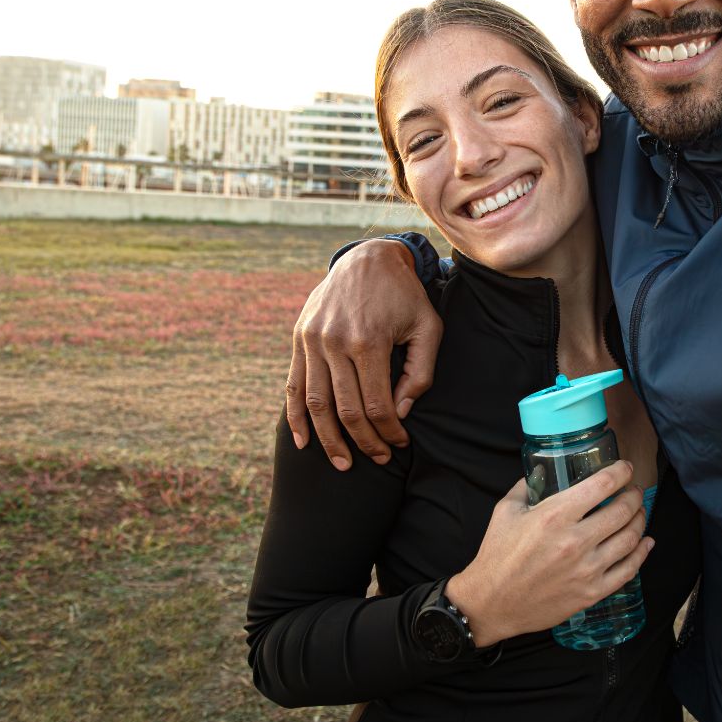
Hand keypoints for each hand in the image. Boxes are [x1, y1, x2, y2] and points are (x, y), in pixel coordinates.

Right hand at [284, 239, 442, 470]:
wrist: (368, 257)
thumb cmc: (405, 295)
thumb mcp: (428, 327)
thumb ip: (420, 373)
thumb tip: (400, 413)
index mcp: (368, 341)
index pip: (376, 405)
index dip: (389, 432)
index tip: (400, 444)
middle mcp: (335, 342)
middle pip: (346, 410)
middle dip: (364, 442)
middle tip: (379, 460)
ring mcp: (312, 340)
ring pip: (316, 404)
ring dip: (328, 440)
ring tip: (343, 464)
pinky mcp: (300, 338)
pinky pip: (293, 385)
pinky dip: (295, 417)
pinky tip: (303, 442)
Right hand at [445, 461, 651, 647]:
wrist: (491, 603)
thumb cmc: (497, 556)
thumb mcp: (506, 510)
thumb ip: (526, 486)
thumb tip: (545, 470)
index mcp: (555, 516)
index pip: (602, 485)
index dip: (621, 472)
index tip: (626, 468)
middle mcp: (575, 541)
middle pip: (623, 510)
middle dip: (634, 494)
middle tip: (634, 490)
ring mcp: (586, 569)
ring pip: (630, 539)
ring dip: (640, 520)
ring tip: (638, 512)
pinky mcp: (591, 592)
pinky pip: (628, 570)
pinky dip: (642, 553)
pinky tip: (645, 543)